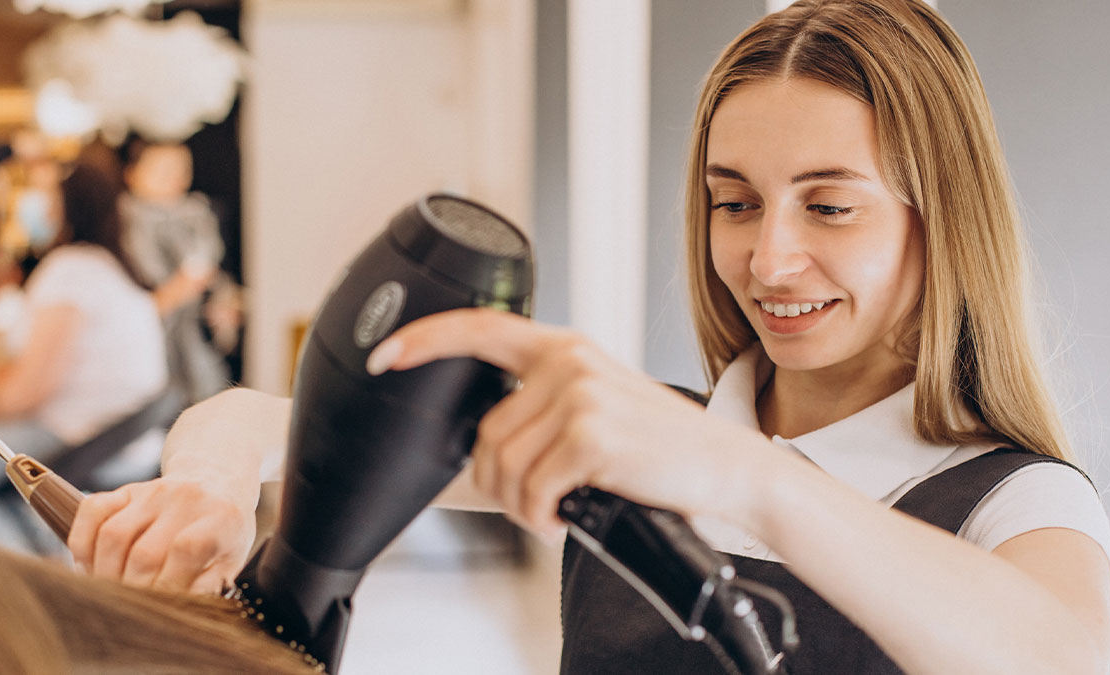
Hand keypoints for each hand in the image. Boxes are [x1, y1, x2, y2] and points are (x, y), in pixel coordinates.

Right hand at [67, 478, 255, 593]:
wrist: (217, 482)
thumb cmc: (223, 532)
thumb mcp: (232, 559)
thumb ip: (210, 585)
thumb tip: (181, 608)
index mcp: (219, 517)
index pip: (186, 549)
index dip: (168, 585)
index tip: (161, 607)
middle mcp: (185, 497)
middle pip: (144, 552)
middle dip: (134, 590)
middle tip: (133, 609)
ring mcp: (153, 491)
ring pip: (112, 535)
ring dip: (104, 573)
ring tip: (111, 592)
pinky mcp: (126, 489)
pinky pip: (91, 510)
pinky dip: (82, 543)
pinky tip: (90, 566)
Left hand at [367, 308, 761, 537]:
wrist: (723, 468)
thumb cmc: (656, 446)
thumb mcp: (597, 403)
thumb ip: (543, 402)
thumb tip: (484, 442)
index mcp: (564, 347)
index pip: (479, 326)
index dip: (424, 339)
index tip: (385, 356)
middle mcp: (568, 361)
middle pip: (484, 433)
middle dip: (498, 482)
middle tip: (534, 501)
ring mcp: (579, 394)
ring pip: (502, 466)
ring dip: (521, 505)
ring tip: (554, 510)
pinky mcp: (591, 434)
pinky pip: (532, 491)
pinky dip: (542, 517)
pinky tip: (566, 517)